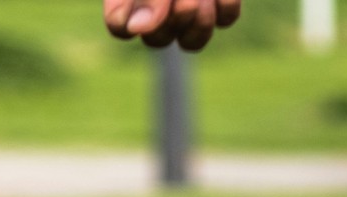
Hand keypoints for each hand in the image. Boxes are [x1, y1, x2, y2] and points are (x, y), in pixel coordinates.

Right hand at [103, 0, 241, 49]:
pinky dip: (225, 3)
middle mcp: (158, 10)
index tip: (141, 4)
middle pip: (157, 39)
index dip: (130, 21)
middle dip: (174, 14)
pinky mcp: (222, 5)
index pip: (120, 26)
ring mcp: (193, 11)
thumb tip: (137, 29)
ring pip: (192, 42)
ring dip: (198, 20)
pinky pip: (226, 18)